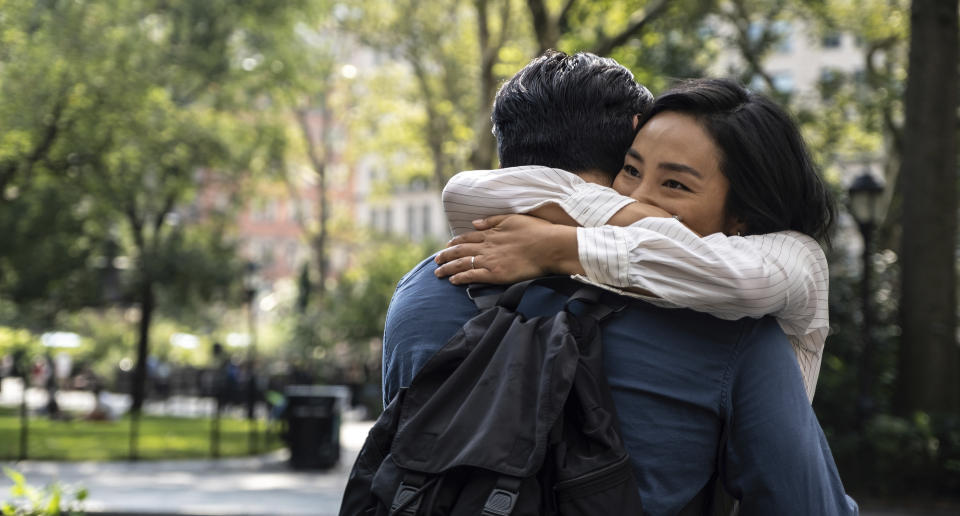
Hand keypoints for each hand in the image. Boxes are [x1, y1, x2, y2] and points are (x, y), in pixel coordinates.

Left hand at [434, 214, 580, 284]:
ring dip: (447, 268)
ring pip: (462, 264)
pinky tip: (452, 280)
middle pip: (460, 250)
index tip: (447, 246)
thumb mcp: (513, 218)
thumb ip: (492, 220)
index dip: (455, 242)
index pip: (467, 237)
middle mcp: (487, 246)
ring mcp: (490, 260)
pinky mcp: (495, 274)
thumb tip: (475, 222)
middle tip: (436, 260)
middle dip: (445, 256)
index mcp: (491, 233)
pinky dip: (460, 277)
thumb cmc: (536, 231)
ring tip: (437, 272)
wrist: (549, 246)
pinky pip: (472, 276)